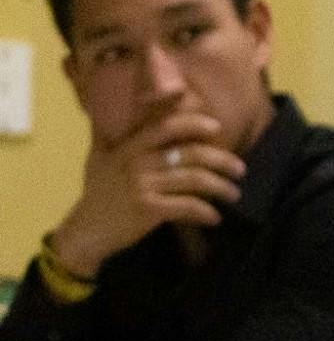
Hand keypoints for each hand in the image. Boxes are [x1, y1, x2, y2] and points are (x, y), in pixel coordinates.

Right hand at [49, 100, 245, 277]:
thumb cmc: (97, 193)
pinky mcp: (148, 209)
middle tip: (240, 169)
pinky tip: (216, 217)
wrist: (85, 231)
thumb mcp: (98, 158)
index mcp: (129, 148)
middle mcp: (137, 162)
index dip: (194, 123)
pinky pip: (188, 206)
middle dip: (223, 160)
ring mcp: (142, 186)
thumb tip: (100, 109)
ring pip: (195, 179)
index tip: (217, 127)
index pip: (166, 126)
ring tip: (234, 194)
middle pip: (191, 153)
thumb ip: (106, 134)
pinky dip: (206, 212)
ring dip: (222, 187)